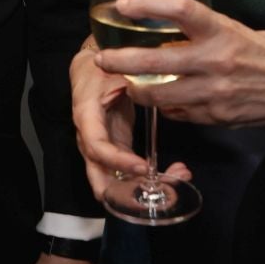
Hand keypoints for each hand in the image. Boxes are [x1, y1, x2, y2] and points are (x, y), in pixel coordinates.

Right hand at [73, 42, 195, 199]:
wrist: (91, 68)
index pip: (98, 149)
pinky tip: (175, 171)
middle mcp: (90, 141)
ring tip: (178, 176)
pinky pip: (130, 174)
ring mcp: (103, 149)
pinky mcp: (117, 149)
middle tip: (162, 189)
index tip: (144, 166)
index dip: (119, 162)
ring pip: (119, 183)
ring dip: (146, 188)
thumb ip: (131, 81)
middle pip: (102, 182)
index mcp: (86, 119)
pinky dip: (151, 177)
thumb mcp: (115, 70)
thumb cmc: (102, 68)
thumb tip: (152, 91)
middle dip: (130, 195)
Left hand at [94, 0, 264, 126]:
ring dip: (136, 90)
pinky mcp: (215, 116)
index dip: (148, 4)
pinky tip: (159, 100)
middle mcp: (215, 62)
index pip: (180, 10)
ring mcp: (214, 93)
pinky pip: (178, 113)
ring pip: (158, 96)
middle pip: (154, 62)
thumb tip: (165, 31)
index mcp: (222, 31)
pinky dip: (165, 107)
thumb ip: (202, 33)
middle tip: (103, 58)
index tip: (123, 4)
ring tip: (123, 83)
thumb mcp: (235, 30)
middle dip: (121, 61)